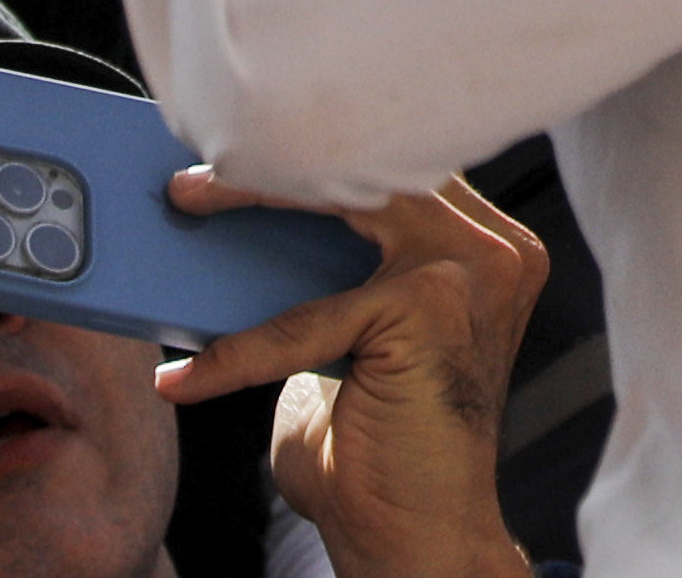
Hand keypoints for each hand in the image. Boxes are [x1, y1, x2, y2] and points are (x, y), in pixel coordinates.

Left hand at [157, 164, 547, 577]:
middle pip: (373, 164)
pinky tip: (189, 376)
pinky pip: (308, 316)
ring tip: (187, 207)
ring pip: (343, 202)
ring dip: (255, 200)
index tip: (239, 144)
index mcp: (483, 248)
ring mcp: (471, 272)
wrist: (419, 541)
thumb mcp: (346, 340)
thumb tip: (233, 227)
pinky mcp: (428, 309)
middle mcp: (494, 249)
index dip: (314, 150)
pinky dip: (241, 347)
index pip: (393, 168)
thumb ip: (319, 276)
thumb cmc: (379, 452)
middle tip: (192, 175)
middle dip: (277, 159)